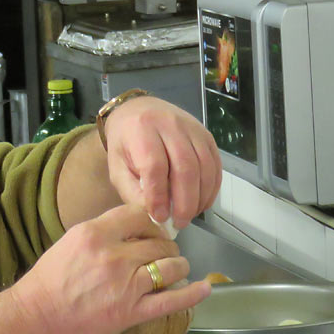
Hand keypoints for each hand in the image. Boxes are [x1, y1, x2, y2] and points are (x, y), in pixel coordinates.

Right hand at [9, 205, 210, 333]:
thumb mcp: (71, 242)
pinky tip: (204, 288)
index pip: (138, 215)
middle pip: (159, 242)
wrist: (39, 316)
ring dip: (178, 265)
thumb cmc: (49, 280)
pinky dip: (192, 294)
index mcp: (96, 233)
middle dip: (167, 245)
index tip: (152, 229)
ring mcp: (127, 284)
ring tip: (176, 268)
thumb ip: (102, 234)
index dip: (151, 221)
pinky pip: (171, 300)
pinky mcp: (133, 311)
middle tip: (164, 252)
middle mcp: (115, 255)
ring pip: (171, 266)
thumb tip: (130, 231)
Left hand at [103, 96, 221, 229]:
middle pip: (185, 167)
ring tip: (190, 215)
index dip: (159, 195)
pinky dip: (211, 188)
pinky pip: (215, 165)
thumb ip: (133, 191)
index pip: (155, 165)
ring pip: (204, 166)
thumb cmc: (126, 142)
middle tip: (179, 222)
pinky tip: (202, 202)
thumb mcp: (118, 167)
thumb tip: (155, 215)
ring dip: (200, 197)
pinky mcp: (206, 135)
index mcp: (142, 130)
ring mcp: (192, 128)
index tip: (160, 217)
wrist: (138, 111)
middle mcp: (170, 125)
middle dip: (185, 201)